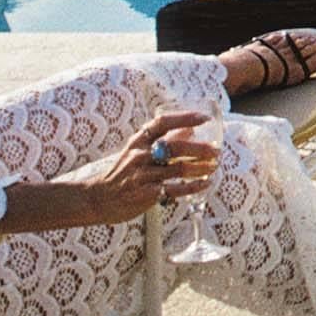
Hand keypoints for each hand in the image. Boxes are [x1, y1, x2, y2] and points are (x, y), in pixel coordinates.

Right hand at [101, 115, 219, 219]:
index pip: (162, 122)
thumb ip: (163, 139)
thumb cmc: (123, 172)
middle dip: (199, 149)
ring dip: (200, 168)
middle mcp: (140, 155)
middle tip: (216, 151)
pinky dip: (192, 187)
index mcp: (139, 140)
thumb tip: (190, 129)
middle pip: (174, 147)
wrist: (98, 198)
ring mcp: (143, 175)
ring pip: (178, 169)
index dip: (185, 118)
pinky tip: (205, 184)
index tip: (204, 119)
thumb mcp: (138, 150)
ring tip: (214, 167)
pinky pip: (174, 190)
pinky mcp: (146, 194)